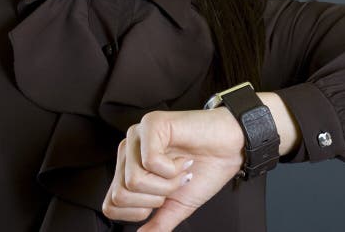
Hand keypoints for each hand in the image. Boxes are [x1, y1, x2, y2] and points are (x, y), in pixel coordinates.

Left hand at [102, 107, 245, 231]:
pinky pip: (150, 161)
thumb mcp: (177, 205)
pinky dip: (173, 169)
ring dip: (167, 183)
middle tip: (177, 182)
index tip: (164, 199)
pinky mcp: (152, 123)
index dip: (138, 212)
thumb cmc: (207, 169)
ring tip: (182, 170)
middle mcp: (128, 150)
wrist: (233, 148)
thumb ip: (157, 223)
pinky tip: (184, 159)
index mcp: (128, 168)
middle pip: (121, 194)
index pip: (111, 204)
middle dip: (156, 197)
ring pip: (134, 180)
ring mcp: (138, 135)